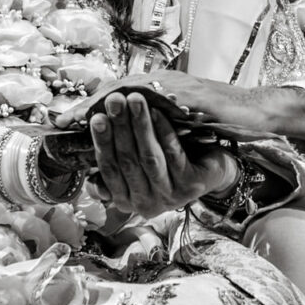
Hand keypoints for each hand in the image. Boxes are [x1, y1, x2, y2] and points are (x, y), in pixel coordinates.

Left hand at [58, 70, 304, 145]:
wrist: (253, 114)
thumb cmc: (215, 123)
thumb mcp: (176, 125)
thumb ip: (150, 130)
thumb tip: (121, 146)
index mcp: (155, 92)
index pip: (112, 96)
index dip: (86, 109)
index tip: (60, 123)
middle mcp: (161, 83)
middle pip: (113, 90)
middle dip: (86, 107)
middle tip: (60, 121)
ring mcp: (175, 86)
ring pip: (130, 89)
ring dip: (104, 104)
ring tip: (82, 119)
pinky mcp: (190, 94)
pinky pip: (158, 97)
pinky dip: (136, 106)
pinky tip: (121, 112)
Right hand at [87, 92, 238, 218]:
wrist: (211, 170)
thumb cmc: (168, 160)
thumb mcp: (139, 159)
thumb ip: (116, 152)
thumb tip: (92, 129)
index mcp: (125, 199)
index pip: (108, 169)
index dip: (102, 142)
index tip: (96, 116)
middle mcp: (144, 204)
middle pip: (127, 161)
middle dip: (120, 127)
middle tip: (114, 100)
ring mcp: (168, 197)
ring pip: (149, 158)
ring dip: (140, 126)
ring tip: (134, 100)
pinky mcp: (190, 187)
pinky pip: (173, 155)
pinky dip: (164, 132)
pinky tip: (158, 111)